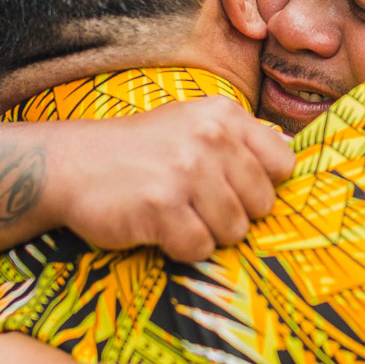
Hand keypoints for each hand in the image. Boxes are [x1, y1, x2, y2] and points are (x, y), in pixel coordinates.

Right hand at [43, 97, 295, 261]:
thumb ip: (240, 138)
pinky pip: (199, 248)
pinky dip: (181, 248)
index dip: (262, 186)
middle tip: (195, 205)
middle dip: (233, 214)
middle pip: (261, 204)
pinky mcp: (162, 206)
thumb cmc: (138, 150)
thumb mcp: (191, 124)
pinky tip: (159, 229)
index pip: (282, 164)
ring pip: (234, 230)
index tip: (233, 188)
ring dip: (206, 233)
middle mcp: (210, 138)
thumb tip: (293, 155)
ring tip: (175, 214)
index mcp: (223, 115)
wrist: (71, 164)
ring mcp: (187, 171)